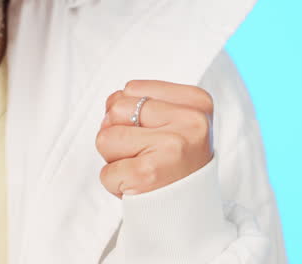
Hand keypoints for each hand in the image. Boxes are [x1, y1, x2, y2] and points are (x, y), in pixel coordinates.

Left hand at [95, 80, 214, 196]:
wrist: (191, 213)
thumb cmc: (175, 163)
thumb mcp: (174, 121)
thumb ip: (142, 103)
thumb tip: (110, 106)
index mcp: (197, 101)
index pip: (131, 89)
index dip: (131, 115)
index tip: (156, 135)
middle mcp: (189, 121)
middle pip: (115, 109)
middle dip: (119, 134)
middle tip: (147, 155)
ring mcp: (170, 147)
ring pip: (104, 137)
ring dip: (114, 158)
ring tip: (143, 169)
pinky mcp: (148, 173)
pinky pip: (105, 172)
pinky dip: (114, 183)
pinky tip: (139, 186)